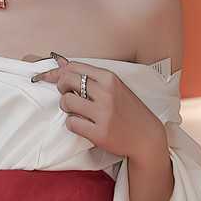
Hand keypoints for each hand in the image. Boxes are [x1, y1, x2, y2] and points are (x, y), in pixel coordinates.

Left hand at [29, 51, 166, 162]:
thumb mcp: (115, 87)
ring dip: (66, 107)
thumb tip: (61, 64)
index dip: (60, 73)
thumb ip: (91, 77)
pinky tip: (83, 124)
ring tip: (77, 111)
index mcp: (109, 78)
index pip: (74, 67)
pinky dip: (73, 124)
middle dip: (61, 88)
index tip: (54, 79)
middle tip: (68, 96)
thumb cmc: (129, 110)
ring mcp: (103, 113)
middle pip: (66, 80)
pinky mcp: (99, 133)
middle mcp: (106, 93)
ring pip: (66, 102)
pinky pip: (71, 123)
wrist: (146, 136)